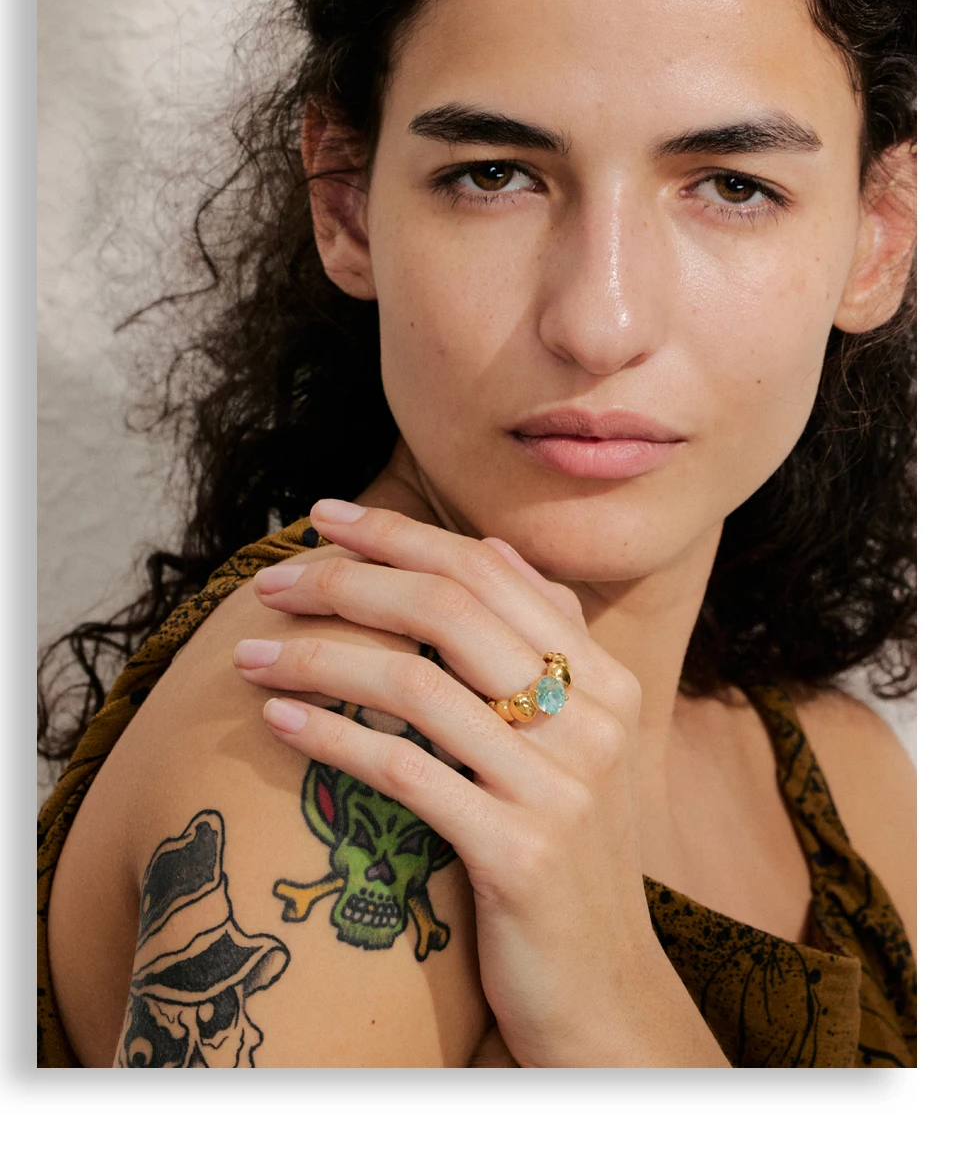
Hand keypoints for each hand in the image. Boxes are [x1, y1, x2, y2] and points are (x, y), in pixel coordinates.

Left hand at [233, 501, 667, 1066]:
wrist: (604, 986)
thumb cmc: (569, 850)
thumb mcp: (577, 739)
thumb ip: (544, 642)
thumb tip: (493, 550)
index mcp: (604, 679)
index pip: (488, 572)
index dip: (399, 535)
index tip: (324, 518)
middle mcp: (592, 719)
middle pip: (449, 610)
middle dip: (346, 581)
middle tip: (273, 581)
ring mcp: (560, 787)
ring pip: (415, 684)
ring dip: (317, 657)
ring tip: (251, 653)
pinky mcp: (521, 854)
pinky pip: (405, 773)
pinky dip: (330, 737)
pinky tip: (277, 720)